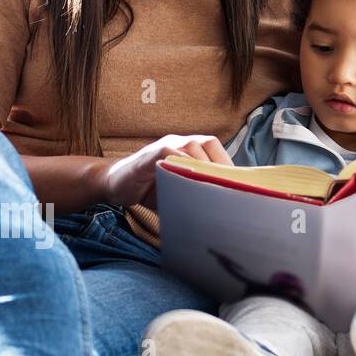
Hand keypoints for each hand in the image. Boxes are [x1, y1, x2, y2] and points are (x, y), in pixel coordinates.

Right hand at [99, 134, 232, 209]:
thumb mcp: (177, 192)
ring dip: (205, 165)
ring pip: (192, 146)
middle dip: (221, 166)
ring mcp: (164, 146)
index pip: (216, 150)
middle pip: (209, 145)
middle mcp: (179, 144)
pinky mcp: (149, 154)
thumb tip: (223, 212)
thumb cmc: (148, 191)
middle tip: (231, 188)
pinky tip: (189, 180)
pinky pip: (169, 153)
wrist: (114, 185)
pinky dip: (181, 164)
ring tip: (214, 186)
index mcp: (189, 151)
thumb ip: (196, 194)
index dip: (229, 165)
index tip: (241, 184)